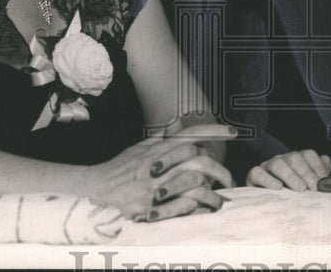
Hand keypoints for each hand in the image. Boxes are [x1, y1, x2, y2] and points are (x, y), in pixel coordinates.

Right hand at [85, 124, 235, 220]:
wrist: (96, 191)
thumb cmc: (121, 169)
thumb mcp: (140, 148)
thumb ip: (162, 137)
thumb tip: (177, 123)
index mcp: (158, 150)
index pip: (190, 138)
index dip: (213, 134)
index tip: (233, 132)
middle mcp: (159, 166)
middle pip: (198, 161)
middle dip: (219, 170)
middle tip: (229, 180)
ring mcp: (156, 187)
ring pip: (194, 183)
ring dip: (211, 192)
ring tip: (219, 200)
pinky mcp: (152, 207)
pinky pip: (182, 205)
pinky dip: (196, 205)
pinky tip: (202, 208)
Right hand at [246, 150, 330, 190]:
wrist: (266, 206)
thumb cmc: (291, 196)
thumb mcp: (307, 187)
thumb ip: (318, 176)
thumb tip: (326, 164)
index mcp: (297, 160)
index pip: (309, 155)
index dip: (317, 167)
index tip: (322, 184)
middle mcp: (282, 160)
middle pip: (295, 158)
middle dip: (307, 173)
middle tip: (313, 190)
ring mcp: (267, 166)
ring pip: (278, 164)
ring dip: (291, 176)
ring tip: (300, 189)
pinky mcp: (253, 177)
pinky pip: (257, 173)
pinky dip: (268, 179)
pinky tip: (278, 187)